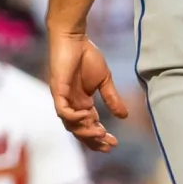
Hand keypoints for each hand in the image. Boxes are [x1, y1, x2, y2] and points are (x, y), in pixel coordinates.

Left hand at [49, 31, 129, 152]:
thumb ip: (112, 98)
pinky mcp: (58, 91)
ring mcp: (63, 99)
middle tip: (108, 145)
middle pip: (80, 130)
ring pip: (71, 124)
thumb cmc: (87, 56)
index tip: (114, 143)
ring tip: (101, 133)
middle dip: (94, 140)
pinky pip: (63, 111)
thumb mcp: (105, 80)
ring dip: (85, 131)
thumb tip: (124, 116)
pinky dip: (73, 117)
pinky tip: (87, 117)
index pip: (90, 126)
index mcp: (82, 103)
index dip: (100, 137)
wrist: (74, 38)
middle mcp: (72, 105)